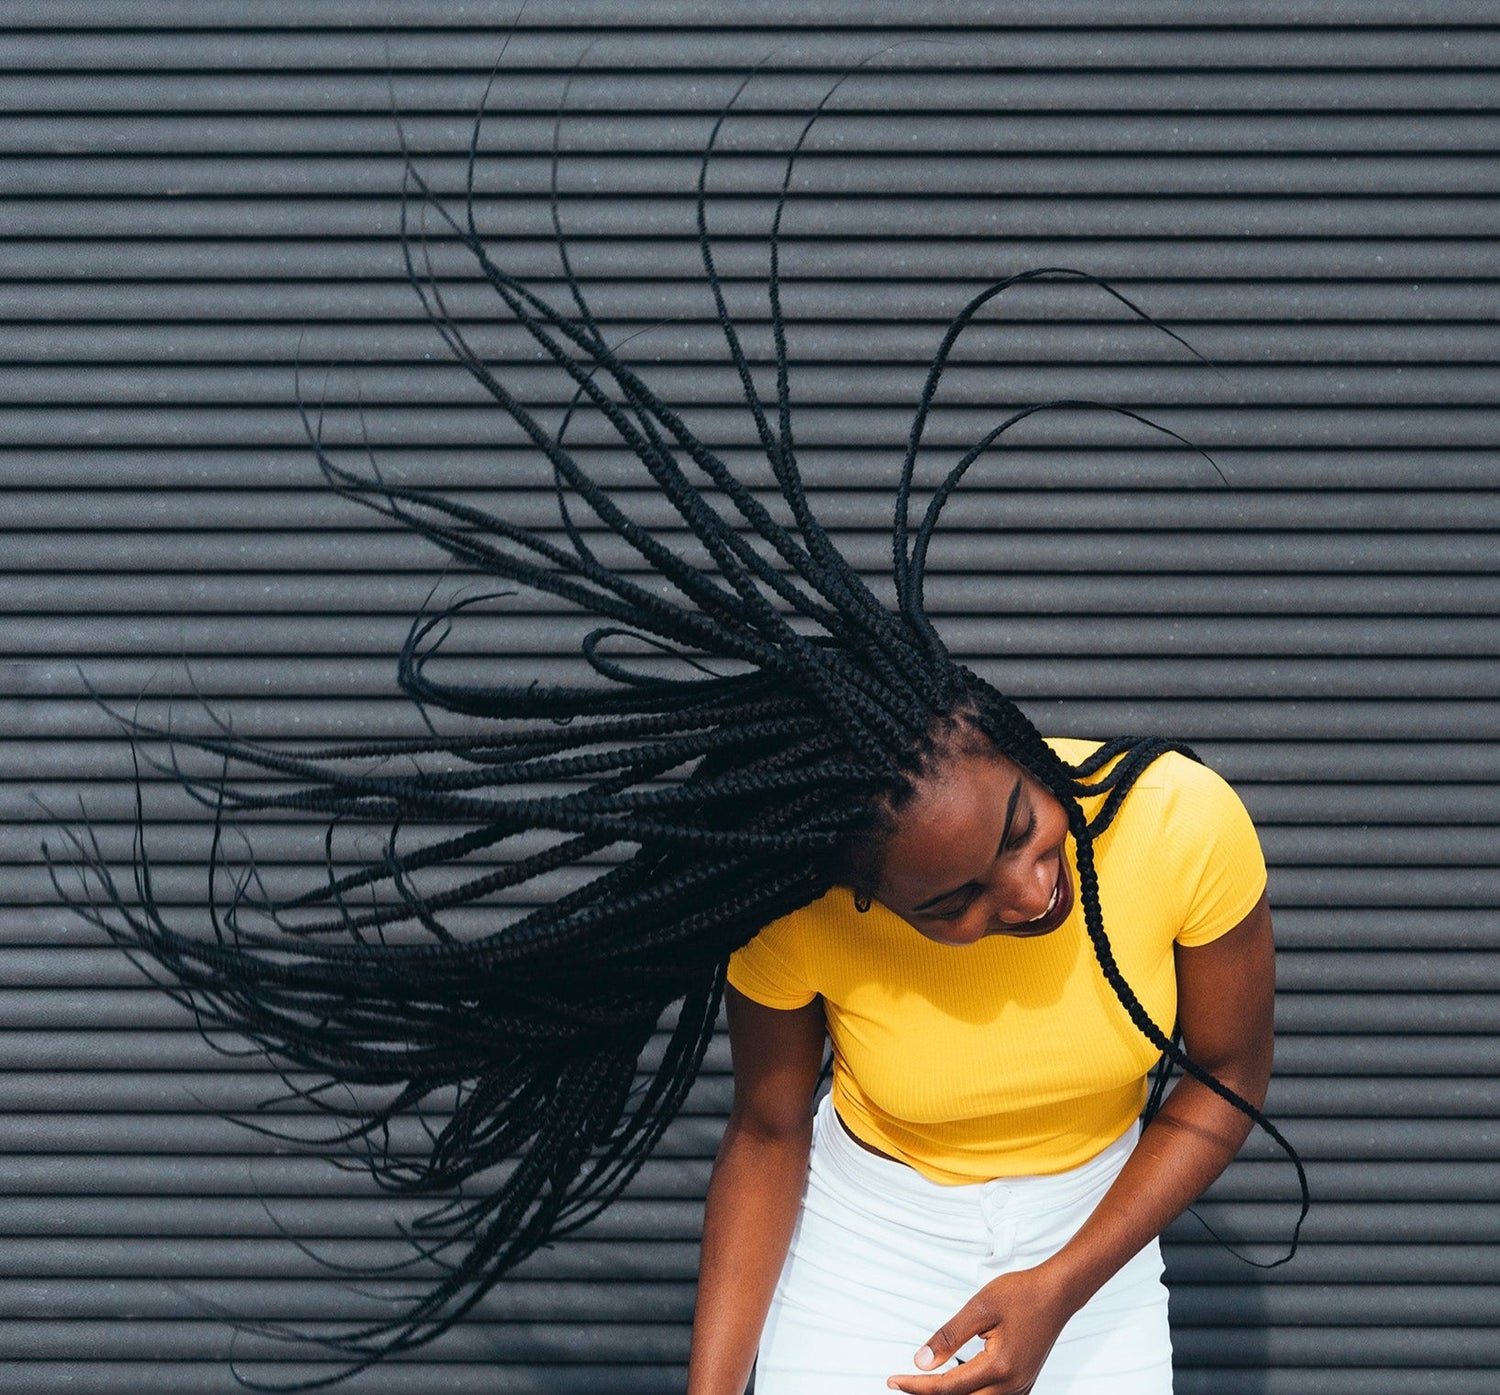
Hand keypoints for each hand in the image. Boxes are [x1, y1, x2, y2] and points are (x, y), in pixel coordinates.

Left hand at [885, 1266, 1070, 1394]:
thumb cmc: (1022, 1294)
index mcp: (999, 1368)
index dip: (917, 1387)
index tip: (894, 1381)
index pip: (948, 1388)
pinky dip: (970, 1393)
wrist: (1058, 1293)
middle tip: (903, 1384)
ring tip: (924, 1385)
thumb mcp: (980, 1307)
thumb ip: (949, 1337)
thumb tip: (921, 1362)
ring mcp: (1020, 1387)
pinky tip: (954, 1383)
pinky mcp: (1023, 1383)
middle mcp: (1012, 1385)